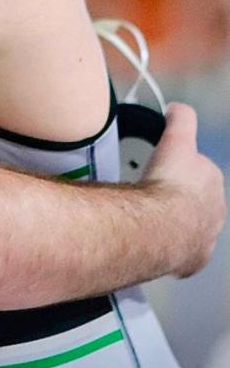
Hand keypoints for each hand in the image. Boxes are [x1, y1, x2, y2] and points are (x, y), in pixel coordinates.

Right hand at [144, 102, 225, 277]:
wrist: (161, 224)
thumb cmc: (168, 184)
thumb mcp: (176, 139)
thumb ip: (180, 118)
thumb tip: (175, 108)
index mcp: (213, 181)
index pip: (200, 172)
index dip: (181, 171)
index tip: (165, 173)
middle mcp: (216, 211)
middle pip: (196, 202)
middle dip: (179, 200)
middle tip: (154, 198)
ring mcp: (206, 237)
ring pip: (191, 228)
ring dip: (176, 225)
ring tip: (152, 221)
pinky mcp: (194, 259)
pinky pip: (184, 254)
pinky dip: (173, 250)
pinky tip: (158, 244)